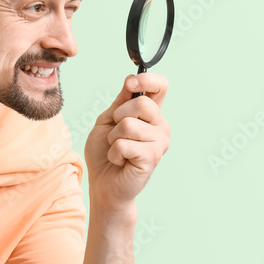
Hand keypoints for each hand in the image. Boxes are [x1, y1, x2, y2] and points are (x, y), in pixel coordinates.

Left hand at [84, 73, 169, 211]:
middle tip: (115, 134)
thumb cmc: (104, 153)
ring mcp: (159, 142)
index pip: (160, 86)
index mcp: (151, 114)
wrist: (103, 184)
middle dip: (118, 116)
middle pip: (142, 103)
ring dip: (113, 138)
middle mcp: (160, 126)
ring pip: (129, 124)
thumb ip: (120, 102)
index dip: (147, 80)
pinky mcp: (153, 157)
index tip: (131, 85)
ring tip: (117, 150)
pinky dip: (114, 152)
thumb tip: (131, 79)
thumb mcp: (107, 121)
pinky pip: (125, 144)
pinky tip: (120, 161)